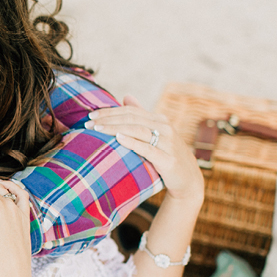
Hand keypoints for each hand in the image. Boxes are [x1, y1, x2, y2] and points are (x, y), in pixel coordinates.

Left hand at [86, 96, 203, 203]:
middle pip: (132, 119)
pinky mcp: (168, 160)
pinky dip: (132, 142)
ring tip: (97, 129)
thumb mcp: (155, 133)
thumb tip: (126, 96)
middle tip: (88, 123)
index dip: (110, 112)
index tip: (91, 115)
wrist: (187, 179)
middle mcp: (165, 128)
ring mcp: (168, 143)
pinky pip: (148, 149)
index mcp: (160, 120)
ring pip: (138, 130)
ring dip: (115, 128)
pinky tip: (118, 138)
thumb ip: (141, 115)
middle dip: (108, 119)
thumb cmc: (166, 155)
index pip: (130, 111)